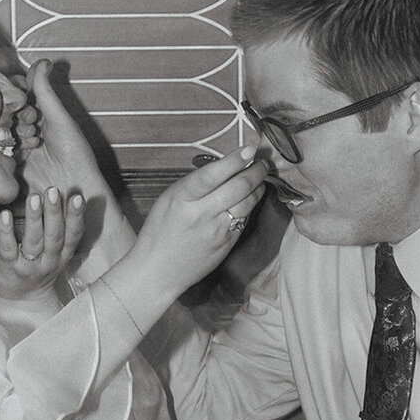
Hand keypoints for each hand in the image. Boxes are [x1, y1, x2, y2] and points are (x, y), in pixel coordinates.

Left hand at [0, 187, 84, 303]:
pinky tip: (4, 215)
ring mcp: (28, 266)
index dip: (76, 217)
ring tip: (33, 198)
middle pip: (54, 236)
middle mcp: (49, 261)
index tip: (77, 198)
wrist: (21, 302)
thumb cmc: (37, 270)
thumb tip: (61, 199)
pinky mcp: (9, 268)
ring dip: (34, 218)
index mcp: (62, 255)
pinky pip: (7, 249)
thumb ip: (60, 231)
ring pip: (34, 241)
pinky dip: (6, 231)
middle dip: (54, 213)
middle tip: (53, 191)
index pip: (72, 235)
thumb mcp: (56, 255)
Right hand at [18, 59, 111, 203]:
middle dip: (15, 112)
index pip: (19, 91)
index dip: (17, 90)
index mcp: (41, 113)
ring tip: (31, 140)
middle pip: (6, 108)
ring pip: (0, 126)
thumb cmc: (76, 155)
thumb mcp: (59, 119)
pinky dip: (4, 146)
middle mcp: (28, 126)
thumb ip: (45, 92)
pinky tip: (17, 150)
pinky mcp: (10, 162)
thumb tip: (42, 63)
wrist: (74, 188)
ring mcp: (18, 144)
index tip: (21, 94)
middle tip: (30, 122)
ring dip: (12, 131)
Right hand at [128, 147, 266, 303]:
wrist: (157, 270)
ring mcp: (216, 231)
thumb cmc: (160, 232)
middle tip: (261, 162)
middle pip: (238, 187)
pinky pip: (244, 220)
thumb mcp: (169, 200)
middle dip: (255, 171)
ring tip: (259, 179)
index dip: (233, 160)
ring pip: (247, 203)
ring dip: (257, 187)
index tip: (248, 149)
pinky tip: (249, 199)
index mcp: (181, 199)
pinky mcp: (226, 244)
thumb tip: (222, 168)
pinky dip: (249, 206)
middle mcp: (201, 214)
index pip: (212, 175)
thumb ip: (194, 185)